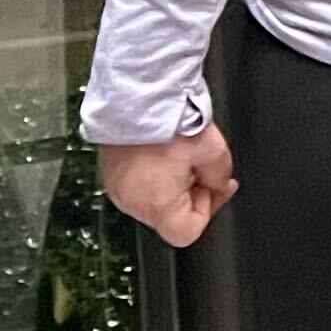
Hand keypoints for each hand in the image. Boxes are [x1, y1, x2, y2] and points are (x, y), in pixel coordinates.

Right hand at [98, 126, 237, 248]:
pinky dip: (155, 176)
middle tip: (202, 166)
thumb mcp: (214, 152)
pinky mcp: (111, 174)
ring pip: (155, 202)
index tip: (217, 187)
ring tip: (182, 156)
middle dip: (192, 194)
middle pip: (171, 217)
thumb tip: (218, 186)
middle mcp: (132, 203)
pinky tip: (164, 153)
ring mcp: (118, 189)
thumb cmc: (170, 123)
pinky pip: (139, 186)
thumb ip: (220, 178)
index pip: (187, 233)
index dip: (208, 210)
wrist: (138, 98)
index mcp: (156, 206)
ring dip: (173, 185)